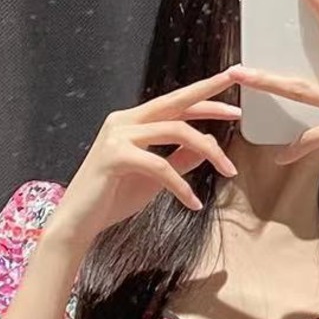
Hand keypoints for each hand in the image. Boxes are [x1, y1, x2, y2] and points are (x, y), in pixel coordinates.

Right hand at [50, 67, 241, 249]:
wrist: (78, 221)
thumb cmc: (112, 198)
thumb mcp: (155, 177)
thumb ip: (178, 159)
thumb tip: (207, 145)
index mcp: (133, 122)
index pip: (175, 103)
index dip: (205, 97)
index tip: (234, 100)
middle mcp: (124, 121)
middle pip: (177, 103)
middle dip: (211, 100)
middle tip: (239, 108)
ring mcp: (118, 136)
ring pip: (176, 131)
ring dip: (210, 152)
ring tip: (229, 171)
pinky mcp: (114, 156)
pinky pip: (160, 165)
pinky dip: (182, 185)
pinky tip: (192, 203)